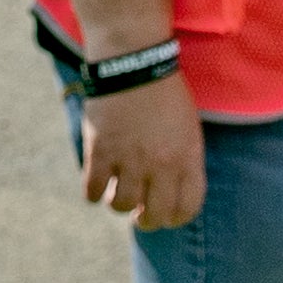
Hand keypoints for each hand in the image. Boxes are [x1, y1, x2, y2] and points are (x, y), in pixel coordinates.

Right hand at [80, 75, 205, 230]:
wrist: (133, 61)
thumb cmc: (163, 93)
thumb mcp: (188, 128)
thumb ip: (185, 160)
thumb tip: (172, 191)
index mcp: (187, 157)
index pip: (188, 208)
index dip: (176, 218)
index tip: (166, 216)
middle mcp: (161, 163)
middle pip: (155, 215)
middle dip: (147, 220)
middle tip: (139, 215)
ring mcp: (129, 159)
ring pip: (122, 206)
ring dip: (119, 204)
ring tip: (117, 193)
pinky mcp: (100, 151)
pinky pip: (93, 191)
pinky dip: (94, 193)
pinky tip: (97, 183)